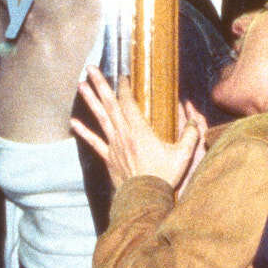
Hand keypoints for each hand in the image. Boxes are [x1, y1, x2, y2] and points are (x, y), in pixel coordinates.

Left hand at [70, 68, 206, 188]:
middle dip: (99, 84)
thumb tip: (194, 120)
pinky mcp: (109, 157)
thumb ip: (191, 135)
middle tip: (90, 68)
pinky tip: (73, 122)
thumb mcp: (183, 155)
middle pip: (110, 104)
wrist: (145, 199)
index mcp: (140, 131)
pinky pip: (94, 142)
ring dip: (90, 100)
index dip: (125, 87)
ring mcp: (114, 145)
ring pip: (100, 118)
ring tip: (80, 85)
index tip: (122, 75)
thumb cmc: (164, 176)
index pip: (129, 102)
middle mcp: (124, 134)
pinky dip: (83, 131)